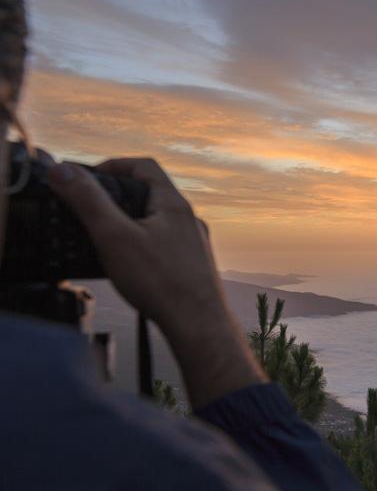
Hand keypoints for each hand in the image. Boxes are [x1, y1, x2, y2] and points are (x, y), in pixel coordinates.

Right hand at [48, 158, 264, 406]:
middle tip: (93, 206)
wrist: (199, 326)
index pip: (144, 167)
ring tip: (107, 235)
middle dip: (119, 195)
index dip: (114, 164)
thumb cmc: (162, 282)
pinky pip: (165, 245)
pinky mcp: (193, 267)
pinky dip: (143, 245)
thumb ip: (89, 202)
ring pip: (159, 221)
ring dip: (132, 222)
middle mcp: (189, 221)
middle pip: (152, 193)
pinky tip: (130, 264)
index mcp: (174, 206)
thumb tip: (64, 172)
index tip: (90, 176)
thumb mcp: (114, 237)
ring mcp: (194, 244)